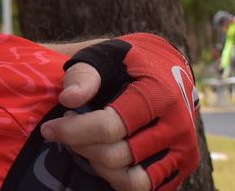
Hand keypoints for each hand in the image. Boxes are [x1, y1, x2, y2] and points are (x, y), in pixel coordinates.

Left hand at [41, 35, 199, 190]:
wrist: (165, 69)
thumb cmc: (127, 62)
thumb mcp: (102, 56)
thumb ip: (83, 75)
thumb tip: (69, 99)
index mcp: (159, 95)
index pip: (109, 127)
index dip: (72, 131)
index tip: (49, 128)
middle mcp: (178, 126)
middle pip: (116, 156)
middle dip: (81, 146)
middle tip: (67, 130)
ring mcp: (185, 150)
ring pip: (132, 180)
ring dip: (99, 166)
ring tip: (87, 143)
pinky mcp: (183, 167)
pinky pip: (145, 188)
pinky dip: (118, 178)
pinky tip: (103, 154)